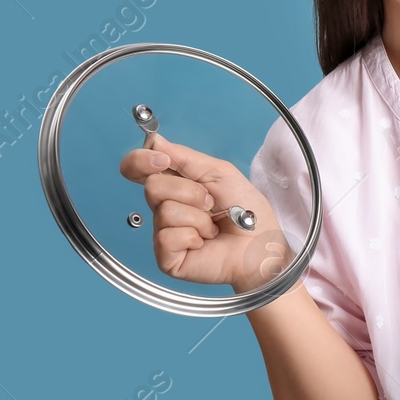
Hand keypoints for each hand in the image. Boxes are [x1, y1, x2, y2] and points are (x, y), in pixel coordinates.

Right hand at [117, 133, 290, 291]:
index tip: (161, 160)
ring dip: (198, 217)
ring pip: (165, 210)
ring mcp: (164, 233)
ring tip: (213, 227)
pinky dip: (193, 236)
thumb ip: (185, 157)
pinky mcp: (166, 257)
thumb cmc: (247, 213)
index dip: (140, 161)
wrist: (261, 244)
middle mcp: (165, 208)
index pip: (138, 169)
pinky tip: (203, 242)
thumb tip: (155, 142)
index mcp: (175, 185)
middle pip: (153, 185)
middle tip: (211, 204)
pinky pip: (167, 237)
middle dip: (189, 191)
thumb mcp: (219, 173)